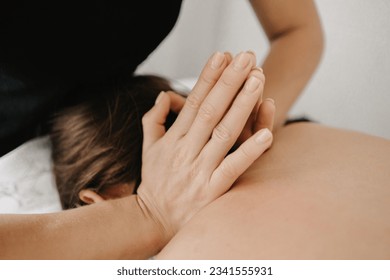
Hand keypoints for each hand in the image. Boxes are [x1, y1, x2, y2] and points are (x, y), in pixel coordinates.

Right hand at [136, 51, 274, 243]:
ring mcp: (200, 170)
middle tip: (247, 58)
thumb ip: (154, 119)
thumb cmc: (155, 183)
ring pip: (224, 133)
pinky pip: (233, 168)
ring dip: (242, 106)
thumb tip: (163, 95)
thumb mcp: (148, 148)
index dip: (208, 78)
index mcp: (174, 139)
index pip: (194, 102)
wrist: (152, 220)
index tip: (222, 56)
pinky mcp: (212, 190)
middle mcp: (187, 150)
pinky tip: (266, 134)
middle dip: (229, 81)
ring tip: (258, 81)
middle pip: (211, 110)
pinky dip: (249, 151)